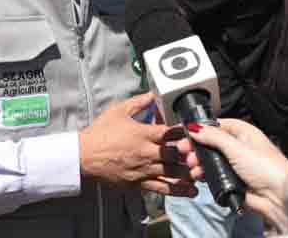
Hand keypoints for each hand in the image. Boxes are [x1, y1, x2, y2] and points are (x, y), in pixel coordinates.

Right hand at [79, 93, 196, 197]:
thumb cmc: (100, 133)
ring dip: (189, 174)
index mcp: (142, 133)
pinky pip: (161, 188)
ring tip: (202, 174)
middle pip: (175, 155)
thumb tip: (152, 94)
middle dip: (190, 155)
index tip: (194, 132)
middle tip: (202, 155)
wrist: (84, 156)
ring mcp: (143, 170)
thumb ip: (138, 102)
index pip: (169, 133)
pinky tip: (190, 192)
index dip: (184, 132)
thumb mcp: (118, 111)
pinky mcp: (139, 183)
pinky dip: (178, 190)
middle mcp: (146, 152)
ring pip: (172, 174)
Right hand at [176, 119, 287, 231]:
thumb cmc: (266, 168)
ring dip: (200, 163)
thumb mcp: (236, 147)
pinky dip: (205, 175)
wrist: (280, 198)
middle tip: (185, 153)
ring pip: (211, 160)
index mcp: (244, 133)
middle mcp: (239, 147)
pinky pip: (215, 176)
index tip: (186, 134)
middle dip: (197, 148)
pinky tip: (199, 177)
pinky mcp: (233, 181)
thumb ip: (213, 136)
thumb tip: (194, 127)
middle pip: (212, 143)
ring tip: (193, 167)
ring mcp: (236, 165)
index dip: (202, 129)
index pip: (218, 125)